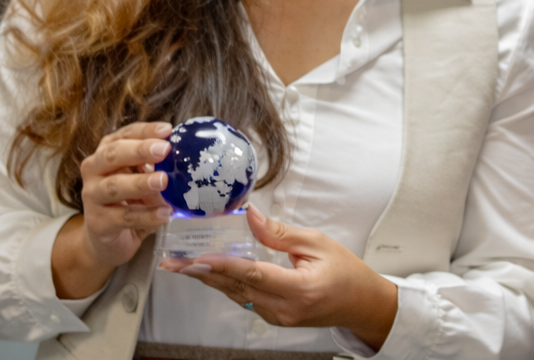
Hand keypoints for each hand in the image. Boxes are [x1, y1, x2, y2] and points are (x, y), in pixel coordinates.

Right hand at [53, 122, 173, 297]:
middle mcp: (94, 170)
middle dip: (140, 150)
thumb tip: (186, 151)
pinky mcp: (98, 223)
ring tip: (163, 181)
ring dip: (141, 182)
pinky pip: (124, 217)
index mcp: (107, 151)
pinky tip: (164, 213)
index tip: (167, 130)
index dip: (146, 131)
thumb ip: (156, 163)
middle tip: (164, 150)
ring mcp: (92, 197)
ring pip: (115, 186)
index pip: (126, 134)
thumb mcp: (143, 175)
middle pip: (113, 154)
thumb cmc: (129, 197)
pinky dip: (146, 215)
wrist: (108, 238)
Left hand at [165, 204, 398, 351]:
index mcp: (298, 289)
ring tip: (184, 265)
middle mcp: (282, 309)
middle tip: (174, 262)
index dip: (222, 265)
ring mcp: (276, 317)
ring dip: (210, 278)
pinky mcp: (273, 317)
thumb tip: (251, 215)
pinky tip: (212, 272)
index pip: (252, 274)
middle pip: (235, 288)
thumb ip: (280, 233)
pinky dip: (227, 283)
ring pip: (236, 295)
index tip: (197, 258)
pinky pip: (244, 299)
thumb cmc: (344, 270)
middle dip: (202, 273)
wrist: (358, 303)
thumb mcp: (316, 242)